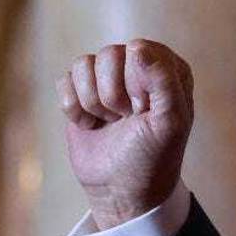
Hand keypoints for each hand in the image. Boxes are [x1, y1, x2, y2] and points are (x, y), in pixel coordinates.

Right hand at [56, 39, 194, 229]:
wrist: (121, 189)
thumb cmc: (153, 156)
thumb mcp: (169, 123)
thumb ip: (163, 82)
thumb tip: (137, 46)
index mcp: (170, 69)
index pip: (140, 50)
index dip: (137, 83)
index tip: (145, 110)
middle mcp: (140, 66)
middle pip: (109, 55)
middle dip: (113, 95)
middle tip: (127, 119)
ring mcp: (109, 78)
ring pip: (83, 64)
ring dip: (93, 102)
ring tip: (111, 122)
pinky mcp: (81, 91)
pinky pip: (65, 79)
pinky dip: (74, 108)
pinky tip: (91, 124)